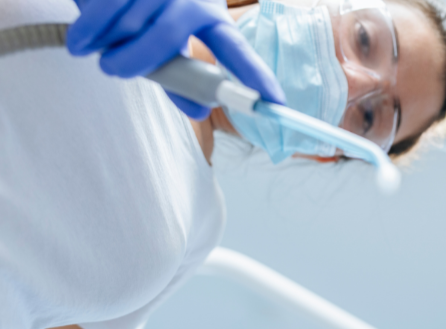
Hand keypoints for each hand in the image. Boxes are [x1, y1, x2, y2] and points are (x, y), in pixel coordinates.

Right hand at [66, 0, 284, 118]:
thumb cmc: (147, 17)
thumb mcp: (171, 48)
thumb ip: (182, 80)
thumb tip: (200, 113)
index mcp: (213, 18)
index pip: (237, 51)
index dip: (255, 77)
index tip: (276, 106)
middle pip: (167, 35)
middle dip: (136, 60)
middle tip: (114, 71)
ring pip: (131, 20)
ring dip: (108, 43)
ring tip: (96, 50)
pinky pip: (104, 7)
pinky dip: (88, 30)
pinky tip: (80, 43)